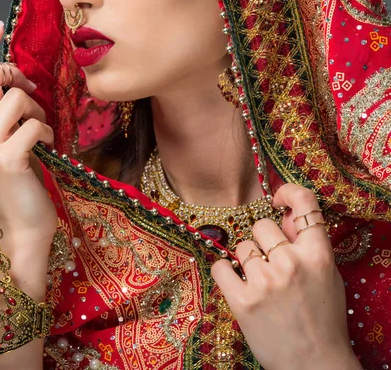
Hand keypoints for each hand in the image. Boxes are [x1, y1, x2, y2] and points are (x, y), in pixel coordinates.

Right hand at [0, 21, 57, 259]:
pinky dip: (48, 133)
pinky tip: (48, 150)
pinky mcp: (6, 158)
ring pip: (17, 98)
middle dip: (12, 72)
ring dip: (38, 111)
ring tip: (41, 134)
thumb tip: (17, 82)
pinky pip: (35, 124)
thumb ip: (3, 116)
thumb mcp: (7, 144)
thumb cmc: (20, 186)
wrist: (24, 228)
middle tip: (29, 87)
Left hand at [211, 184, 360, 369]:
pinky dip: (224, 273)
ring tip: (259, 284)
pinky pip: (220, 266)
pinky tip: (235, 284)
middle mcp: (291, 263)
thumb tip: (283, 214)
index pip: (305, 203)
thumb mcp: (326, 276)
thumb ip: (306, 244)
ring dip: (246, 262)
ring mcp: (265, 281)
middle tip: (270, 265)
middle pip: (261, 226)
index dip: (288, 193)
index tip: (276, 199)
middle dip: (263, 242)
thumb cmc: (321, 317)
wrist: (313, 363)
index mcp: (318, 255)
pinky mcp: (242, 300)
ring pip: (241, 247)